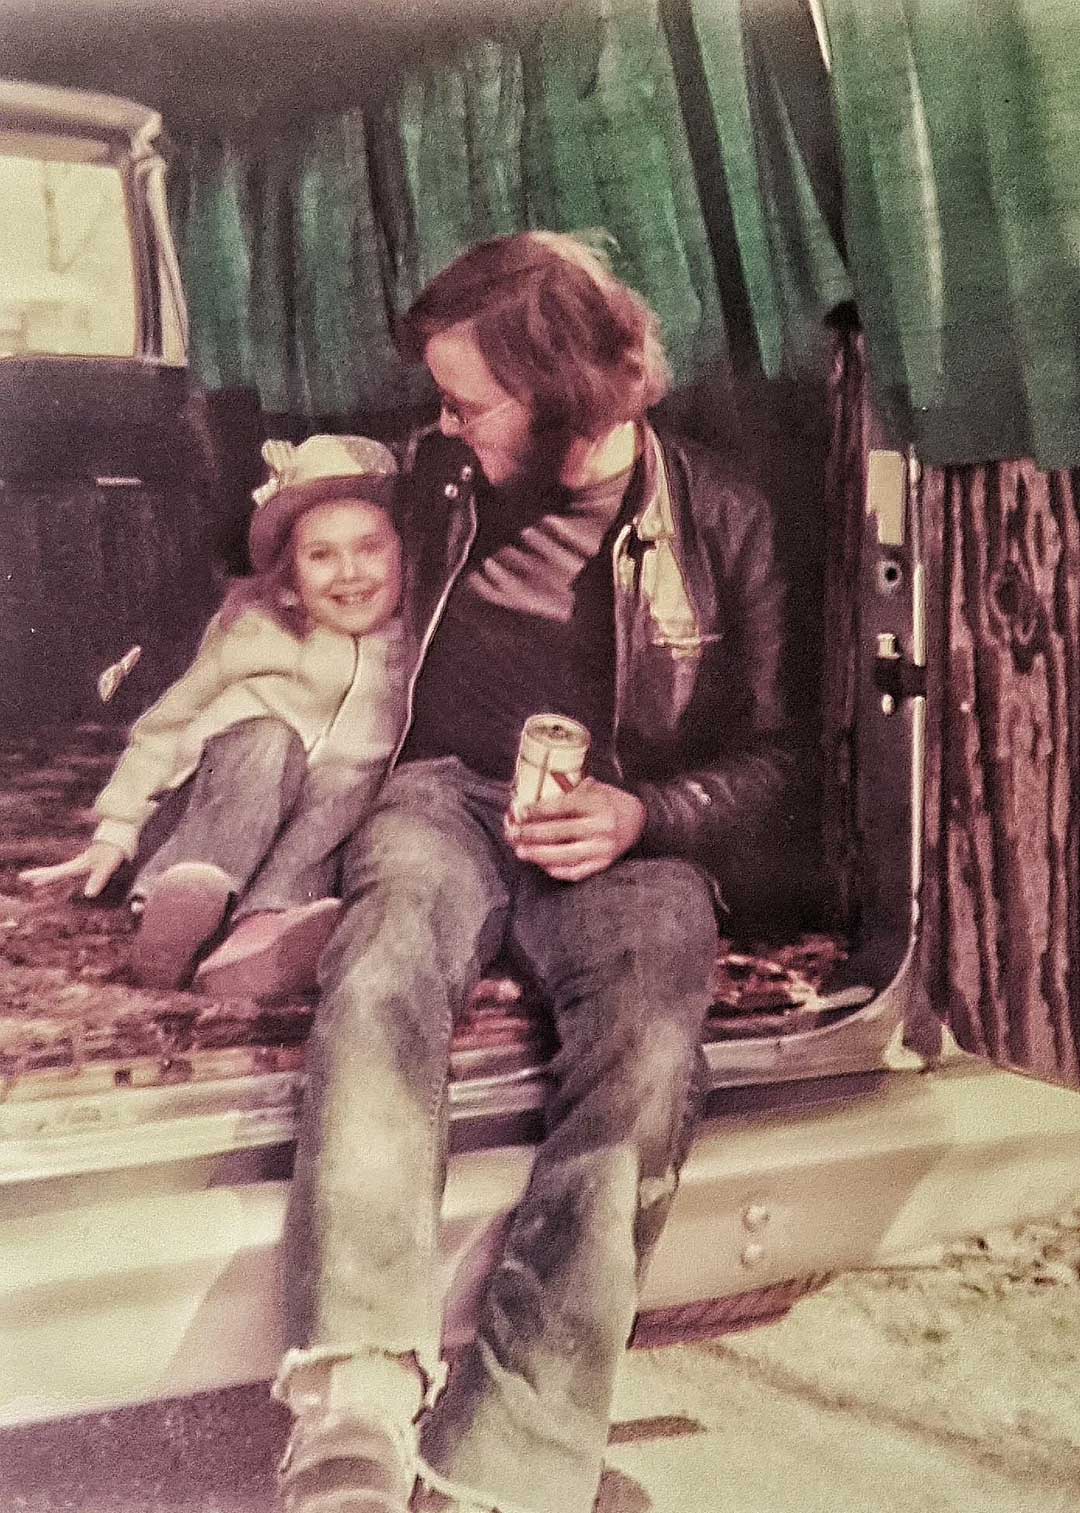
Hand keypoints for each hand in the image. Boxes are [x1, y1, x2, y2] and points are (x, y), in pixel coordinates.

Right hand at [18, 842, 125, 897]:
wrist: (120, 834)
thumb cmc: (114, 850)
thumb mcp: (107, 866)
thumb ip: (98, 879)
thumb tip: (88, 894)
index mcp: (79, 864)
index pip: (58, 872)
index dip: (45, 877)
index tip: (32, 881)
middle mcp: (78, 863)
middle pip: (55, 870)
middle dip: (39, 874)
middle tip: (21, 877)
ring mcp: (82, 862)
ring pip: (60, 869)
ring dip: (47, 874)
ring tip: (35, 880)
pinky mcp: (88, 862)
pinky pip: (68, 870)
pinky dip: (59, 873)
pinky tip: (59, 875)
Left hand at [505, 777, 646, 882]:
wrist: (638, 820)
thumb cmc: (607, 801)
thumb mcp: (592, 787)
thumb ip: (567, 790)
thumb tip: (529, 796)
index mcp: (597, 803)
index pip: (562, 806)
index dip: (537, 811)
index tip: (519, 812)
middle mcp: (601, 826)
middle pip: (558, 832)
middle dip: (530, 833)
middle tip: (512, 833)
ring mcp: (603, 848)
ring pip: (564, 856)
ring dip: (538, 855)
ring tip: (520, 851)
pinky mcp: (603, 864)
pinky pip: (576, 872)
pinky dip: (556, 870)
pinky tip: (541, 864)